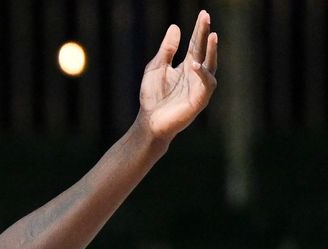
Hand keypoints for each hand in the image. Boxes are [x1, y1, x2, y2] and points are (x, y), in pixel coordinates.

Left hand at [137, 10, 217, 142]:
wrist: (149, 122)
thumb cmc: (153, 97)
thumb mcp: (157, 68)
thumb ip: (167, 50)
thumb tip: (175, 27)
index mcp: (187, 66)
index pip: (196, 44)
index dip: (199, 29)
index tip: (203, 13)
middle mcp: (197, 74)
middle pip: (203, 50)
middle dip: (205, 34)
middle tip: (206, 17)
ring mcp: (199, 87)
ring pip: (210, 66)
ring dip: (211, 51)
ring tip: (211, 36)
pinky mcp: (199, 100)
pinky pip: (205, 85)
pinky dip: (202, 74)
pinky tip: (195, 64)